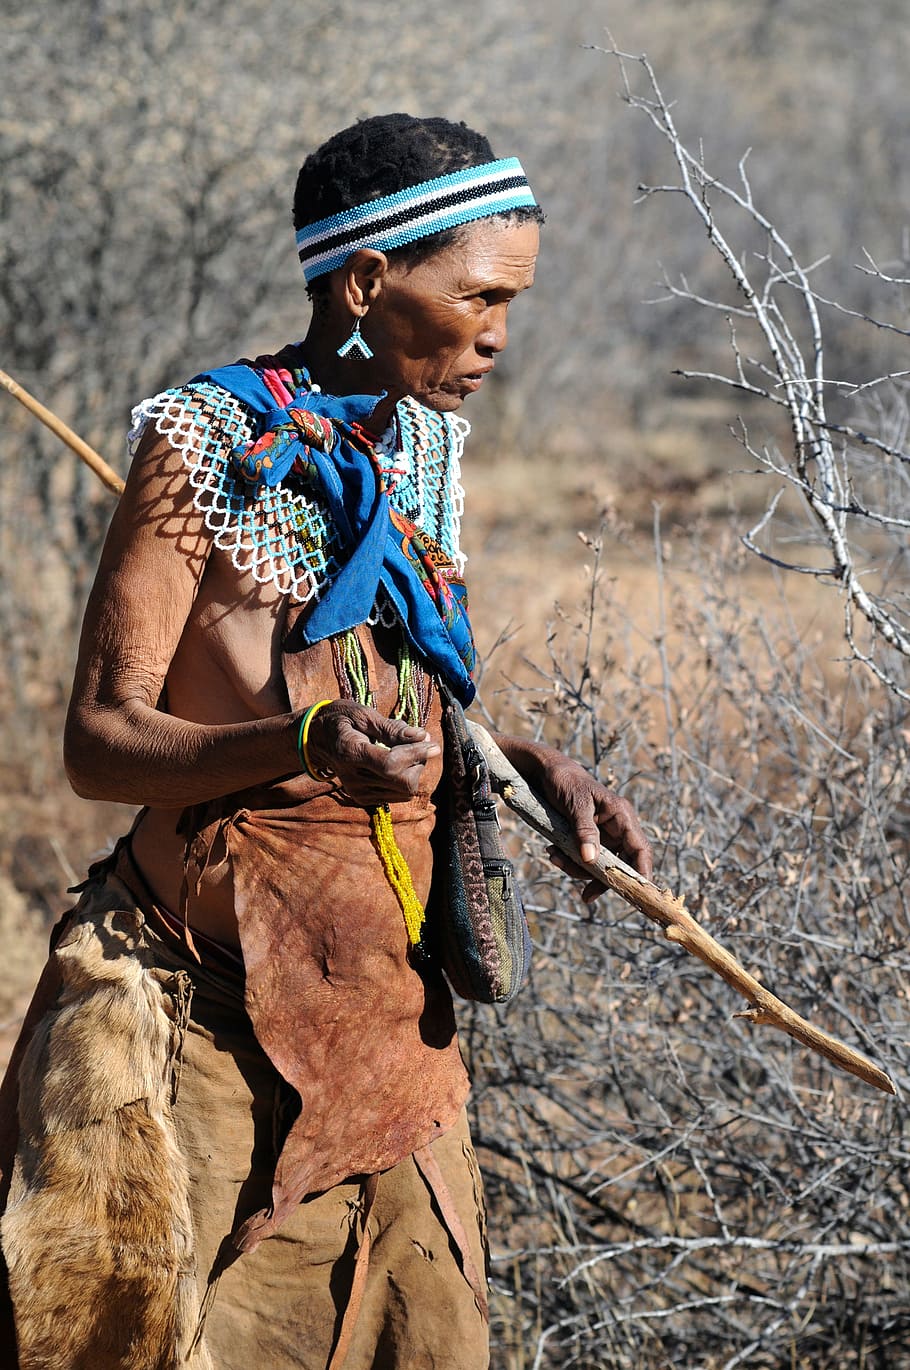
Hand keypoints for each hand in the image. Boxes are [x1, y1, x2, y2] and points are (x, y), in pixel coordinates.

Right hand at [304, 700, 439, 806]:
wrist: (316, 740)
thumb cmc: (340, 720)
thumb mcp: (363, 714)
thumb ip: (392, 728)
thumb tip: (422, 736)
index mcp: (350, 753)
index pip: (391, 765)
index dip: (417, 755)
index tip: (433, 743)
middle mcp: (353, 779)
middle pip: (403, 782)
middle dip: (418, 762)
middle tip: (416, 742)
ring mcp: (358, 792)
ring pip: (405, 791)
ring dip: (414, 770)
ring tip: (404, 750)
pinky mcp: (364, 798)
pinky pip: (398, 795)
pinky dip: (405, 778)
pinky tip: (397, 762)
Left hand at [534, 753, 652, 901]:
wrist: (546, 772)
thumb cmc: (565, 781)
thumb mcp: (575, 804)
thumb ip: (585, 831)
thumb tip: (591, 860)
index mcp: (621, 815)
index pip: (640, 848)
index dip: (642, 872)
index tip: (638, 892)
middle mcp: (616, 827)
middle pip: (620, 863)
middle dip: (601, 879)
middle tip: (586, 895)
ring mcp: (602, 834)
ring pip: (599, 865)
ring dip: (577, 869)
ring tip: (554, 857)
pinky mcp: (587, 838)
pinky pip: (584, 859)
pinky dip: (569, 861)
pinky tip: (553, 853)